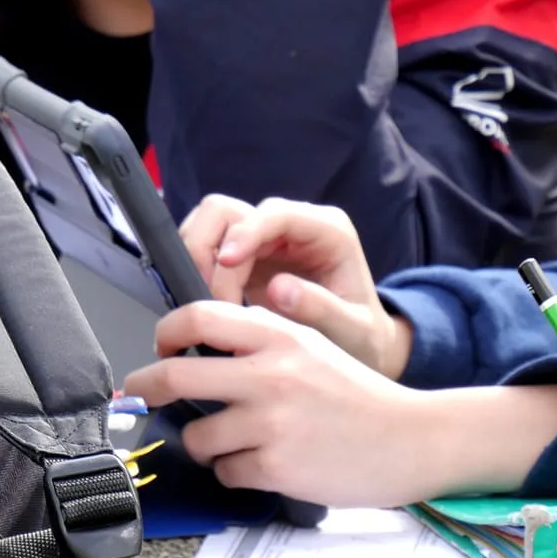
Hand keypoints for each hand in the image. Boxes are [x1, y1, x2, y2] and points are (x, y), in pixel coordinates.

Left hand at [122, 301, 442, 506]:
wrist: (409, 439)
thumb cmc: (359, 397)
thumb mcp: (313, 348)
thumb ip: (262, 342)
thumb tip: (197, 351)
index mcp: (280, 335)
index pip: (197, 317)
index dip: (166, 333)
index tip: (161, 348)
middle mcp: (271, 373)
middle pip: (173, 376)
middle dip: (146, 390)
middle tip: (139, 396)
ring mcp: (270, 422)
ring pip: (196, 436)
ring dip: (206, 445)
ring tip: (237, 444)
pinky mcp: (275, 466)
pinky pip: (226, 472)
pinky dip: (237, 472)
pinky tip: (267, 464)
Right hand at [178, 194, 412, 378]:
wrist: (358, 346)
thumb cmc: (361, 336)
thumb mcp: (353, 330)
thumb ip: (322, 309)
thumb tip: (279, 289)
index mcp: (328, 231)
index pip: (276, 214)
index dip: (246, 233)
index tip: (226, 263)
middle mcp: (292, 225)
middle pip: (228, 211)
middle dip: (208, 249)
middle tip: (206, 297)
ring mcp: (265, 238)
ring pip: (209, 224)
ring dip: (196, 260)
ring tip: (203, 304)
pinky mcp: (245, 257)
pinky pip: (205, 250)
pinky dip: (195, 271)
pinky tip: (203, 304)